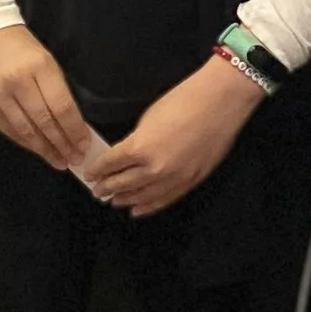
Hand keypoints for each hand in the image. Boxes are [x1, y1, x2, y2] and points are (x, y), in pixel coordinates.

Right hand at [0, 27, 94, 172]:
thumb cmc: (22, 47)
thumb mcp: (47, 61)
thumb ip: (58, 90)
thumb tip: (73, 123)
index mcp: (39, 68)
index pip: (61, 107)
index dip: (74, 129)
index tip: (84, 144)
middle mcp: (17, 83)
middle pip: (44, 122)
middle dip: (62, 144)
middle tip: (76, 159)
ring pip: (26, 131)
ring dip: (45, 150)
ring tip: (60, 161)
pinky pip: (9, 131)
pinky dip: (26, 143)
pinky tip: (38, 150)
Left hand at [84, 58, 263, 217]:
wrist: (221, 103)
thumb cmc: (184, 101)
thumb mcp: (149, 117)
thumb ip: (136, 140)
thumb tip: (127, 155)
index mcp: (139, 148)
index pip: (110, 164)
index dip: (98, 170)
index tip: (90, 174)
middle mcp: (153, 169)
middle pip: (122, 184)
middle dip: (107, 188)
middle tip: (97, 191)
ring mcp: (173, 178)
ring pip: (142, 196)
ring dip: (124, 199)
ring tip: (114, 201)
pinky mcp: (190, 182)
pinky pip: (164, 199)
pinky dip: (148, 206)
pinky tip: (137, 210)